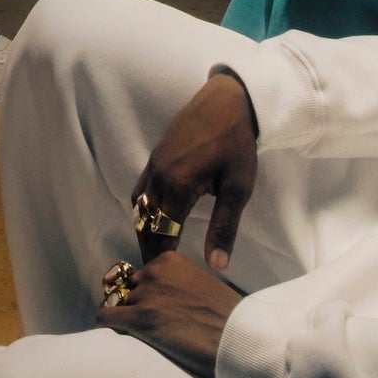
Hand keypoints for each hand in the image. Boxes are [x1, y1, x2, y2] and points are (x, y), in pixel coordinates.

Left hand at [98, 249, 243, 377]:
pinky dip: (110, 324)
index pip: (143, 273)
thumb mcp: (202, 285)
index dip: (147, 292)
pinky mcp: (139, 319)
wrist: (239, 339)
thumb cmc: (229, 317)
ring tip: (144, 334)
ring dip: (126, 317)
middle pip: (128, 287)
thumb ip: (179, 283)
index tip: (158, 308)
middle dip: (135, 303)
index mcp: (170, 260)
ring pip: (117, 302)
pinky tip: (123, 334)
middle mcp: (154, 272)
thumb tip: (165, 296)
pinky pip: (106, 316)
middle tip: (153, 323)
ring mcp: (145, 295)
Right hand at [133, 67, 260, 276]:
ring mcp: (154, 163)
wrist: (229, 101)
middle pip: (145, 221)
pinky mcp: (156, 154)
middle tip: (154, 271)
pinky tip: (155, 215)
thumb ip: (224, 228)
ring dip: (144, 227)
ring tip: (154, 247)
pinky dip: (144, 208)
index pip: (163, 232)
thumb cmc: (237, 145)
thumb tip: (216, 265)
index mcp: (178, 186)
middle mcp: (159, 175)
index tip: (166, 276)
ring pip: (139, 205)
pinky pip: (141, 188)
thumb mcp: (237, 189)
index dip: (163, 256)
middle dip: (149, 247)